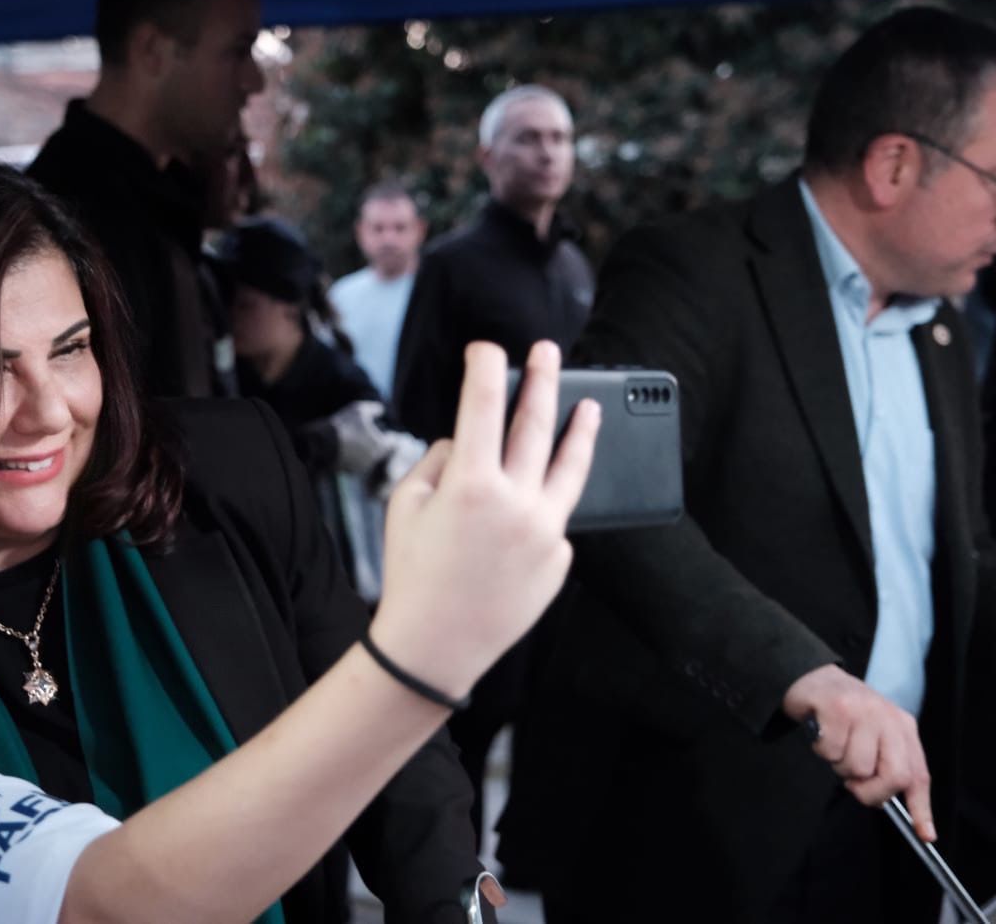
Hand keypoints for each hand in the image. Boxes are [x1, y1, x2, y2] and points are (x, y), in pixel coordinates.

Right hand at [330, 400, 391, 474]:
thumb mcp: (360, 410)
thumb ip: (374, 409)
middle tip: (363, 435)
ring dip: (363, 452)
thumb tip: (382, 410)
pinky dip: (352, 459)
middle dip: (374, 444)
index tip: (378, 429)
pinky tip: (344, 450)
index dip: (386, 434)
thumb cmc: (344, 425)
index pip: (391, 441)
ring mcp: (362, 467)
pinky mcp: (350, 472)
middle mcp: (374, 459)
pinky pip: (355, 464)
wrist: (322, 443)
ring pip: (367, 458)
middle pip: (379, 450)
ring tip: (352, 442)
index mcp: (381, 445)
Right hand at [369, 340, 597, 700]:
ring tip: (589, 406)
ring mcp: (545, 531)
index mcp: (472, 484)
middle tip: (547, 352)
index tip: (486, 350)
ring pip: (570, 467)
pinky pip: (552, 518)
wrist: (436, 646)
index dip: (485, 368)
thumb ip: (439, 463)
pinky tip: (523, 515)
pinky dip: (538, 508)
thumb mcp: (406, 506)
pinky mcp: (559, 558)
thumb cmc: (412, 574)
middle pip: (536, 424)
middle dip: (541, 380)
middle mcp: (517, 502)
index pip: (483, 405)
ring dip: (580, 430)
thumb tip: (466, 443)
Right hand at [782, 664, 935, 841]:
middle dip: (871, 792)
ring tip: (835, 744)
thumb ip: (884, 764)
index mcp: (902, 727)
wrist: (812, 677)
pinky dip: (821, 750)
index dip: (922, 807)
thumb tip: (884, 803)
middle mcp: (888, 718)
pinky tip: (822, 733)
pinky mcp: (837, 707)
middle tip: (853, 784)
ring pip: (857, 767)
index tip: (926, 833)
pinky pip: (831, 751)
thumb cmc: (843, 714)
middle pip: (895, 776)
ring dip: (839, 766)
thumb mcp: (873, 735)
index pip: (919, 774)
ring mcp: (863, 711)